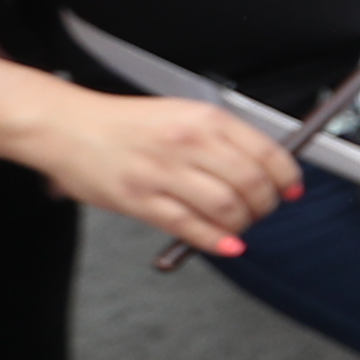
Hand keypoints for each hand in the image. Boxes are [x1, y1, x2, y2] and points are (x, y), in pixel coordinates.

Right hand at [23, 79, 293, 257]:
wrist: (68, 127)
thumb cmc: (125, 123)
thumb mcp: (183, 114)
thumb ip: (222, 138)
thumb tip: (264, 167)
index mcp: (204, 119)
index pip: (267, 153)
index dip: (287, 178)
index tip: (292, 190)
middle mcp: (188, 144)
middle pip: (252, 184)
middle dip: (267, 205)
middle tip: (264, 211)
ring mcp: (163, 174)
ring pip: (226, 208)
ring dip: (243, 224)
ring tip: (240, 226)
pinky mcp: (140, 201)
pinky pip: (189, 227)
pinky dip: (216, 241)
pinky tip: (227, 245)